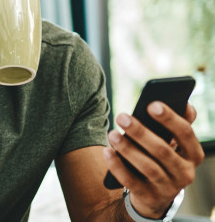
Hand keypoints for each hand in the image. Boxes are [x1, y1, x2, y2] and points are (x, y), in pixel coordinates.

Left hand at [103, 102, 204, 217]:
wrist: (155, 195)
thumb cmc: (163, 159)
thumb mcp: (175, 144)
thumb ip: (179, 124)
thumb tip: (185, 104)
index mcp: (194, 154)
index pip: (185, 133)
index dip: (169, 119)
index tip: (151, 104)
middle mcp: (185, 172)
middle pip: (162, 150)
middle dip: (140, 132)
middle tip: (121, 116)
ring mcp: (167, 187)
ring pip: (147, 167)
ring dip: (127, 149)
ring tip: (112, 133)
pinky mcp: (149, 197)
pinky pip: (131, 181)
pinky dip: (117, 166)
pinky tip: (107, 152)